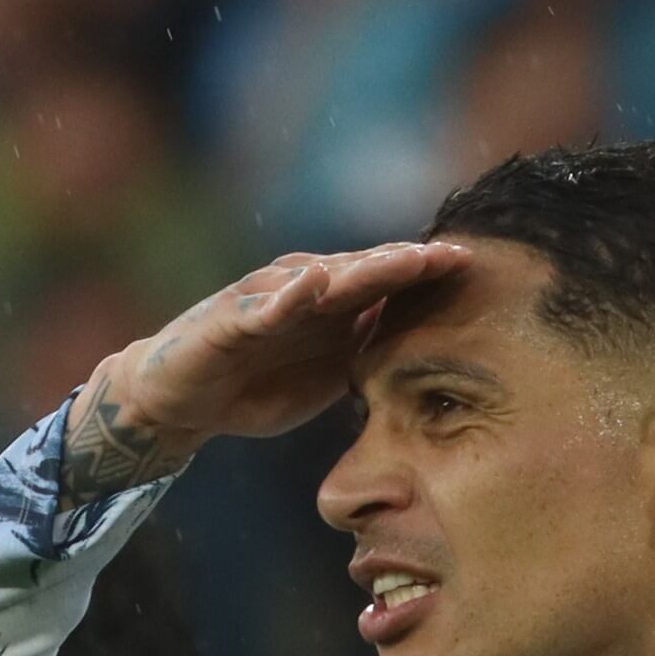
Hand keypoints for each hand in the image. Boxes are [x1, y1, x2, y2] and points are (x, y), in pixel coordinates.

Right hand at [62, 241, 471, 496]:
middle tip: (452, 255)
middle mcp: (301, 289)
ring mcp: (265, 299)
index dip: (426, 272)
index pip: (386, 280)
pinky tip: (313, 283)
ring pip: (322, 279)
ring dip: (363, 269)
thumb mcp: (328, 374)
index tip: (472, 265)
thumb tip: (428, 350)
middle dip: (408, 262)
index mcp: (330, 304)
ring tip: (404, 261)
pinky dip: (287, 294)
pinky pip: (260, 305)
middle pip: (363, 270)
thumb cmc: (257, 385)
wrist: (182, 400)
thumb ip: (369, 353)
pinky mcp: (228, 319)